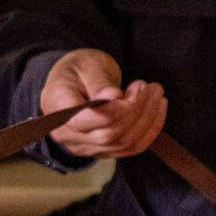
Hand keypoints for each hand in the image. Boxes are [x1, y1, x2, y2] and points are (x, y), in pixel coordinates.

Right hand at [39, 48, 167, 160]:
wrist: (72, 84)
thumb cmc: (78, 70)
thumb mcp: (87, 64)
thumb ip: (98, 82)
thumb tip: (114, 96)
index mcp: (58, 107)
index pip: (87, 120)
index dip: (117, 109)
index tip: (137, 88)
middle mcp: (67, 133)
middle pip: (108, 135)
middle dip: (137, 111)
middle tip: (151, 87)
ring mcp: (84, 146)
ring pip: (122, 144)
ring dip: (147, 120)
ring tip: (156, 95)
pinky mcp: (102, 151)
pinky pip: (129, 149)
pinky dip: (149, 131)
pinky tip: (157, 111)